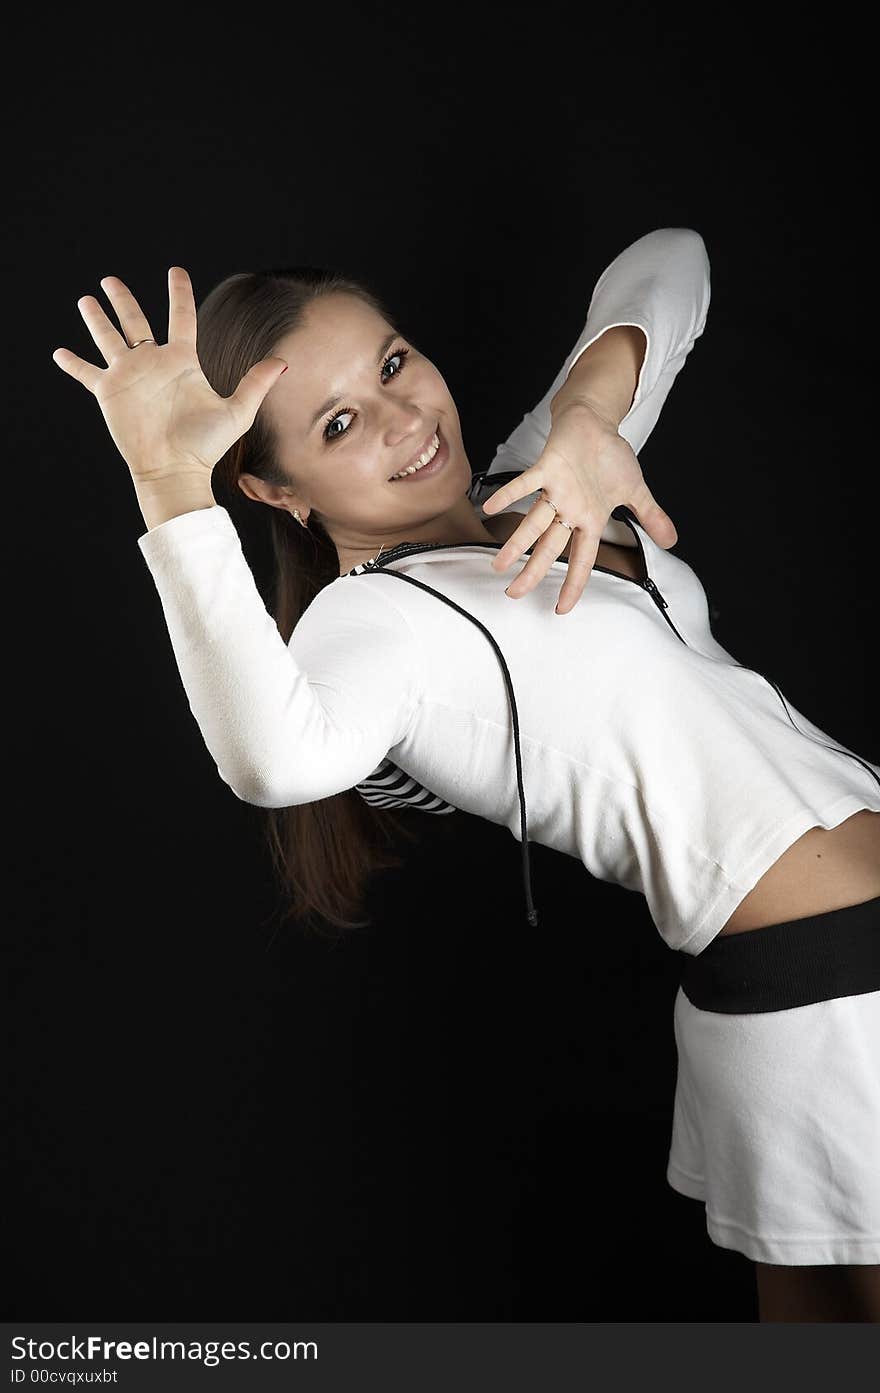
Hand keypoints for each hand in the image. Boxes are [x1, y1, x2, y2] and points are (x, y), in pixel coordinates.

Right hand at [51, 267, 288, 486]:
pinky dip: (72, 363)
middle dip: (122, 299)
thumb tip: (283, 362)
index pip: (180, 317)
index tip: (175, 271)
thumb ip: (256, 383)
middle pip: (135, 321)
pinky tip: (59, 353)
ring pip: (108, 338)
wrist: (175, 470)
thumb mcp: (236, 411)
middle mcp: (154, 363)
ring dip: (96, 319)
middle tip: (110, 280)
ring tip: (86, 300)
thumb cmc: (206, 444)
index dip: (178, 294)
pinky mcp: (109, 392)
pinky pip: (86, 373)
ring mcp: (130, 376)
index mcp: (182, 361)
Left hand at [481, 400, 677, 614]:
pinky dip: (509, 494)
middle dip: (532, 572)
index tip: (561, 609)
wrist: (595, 424)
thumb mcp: (636, 491)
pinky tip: (490, 507)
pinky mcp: (547, 468)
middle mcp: (569, 510)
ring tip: (498, 564)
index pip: (582, 559)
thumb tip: (671, 541)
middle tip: (514, 594)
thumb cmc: (609, 457)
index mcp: (589, 519)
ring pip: (533, 523)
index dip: (573, 584)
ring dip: (516, 543)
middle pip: (549, 548)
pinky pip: (525, 484)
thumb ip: (650, 518)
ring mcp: (556, 491)